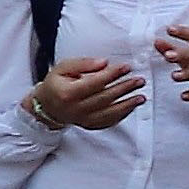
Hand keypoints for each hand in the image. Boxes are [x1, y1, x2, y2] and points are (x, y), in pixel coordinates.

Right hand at [30, 56, 145, 129]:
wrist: (47, 106)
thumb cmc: (56, 85)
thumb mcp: (63, 68)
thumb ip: (83, 63)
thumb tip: (103, 63)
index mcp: (68, 93)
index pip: (94, 83)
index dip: (112, 75)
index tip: (126, 67)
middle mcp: (76, 108)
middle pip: (105, 97)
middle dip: (125, 88)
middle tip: (139, 80)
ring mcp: (84, 119)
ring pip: (110, 113)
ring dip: (128, 104)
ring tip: (141, 96)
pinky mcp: (90, 125)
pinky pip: (109, 121)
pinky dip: (122, 114)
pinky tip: (131, 106)